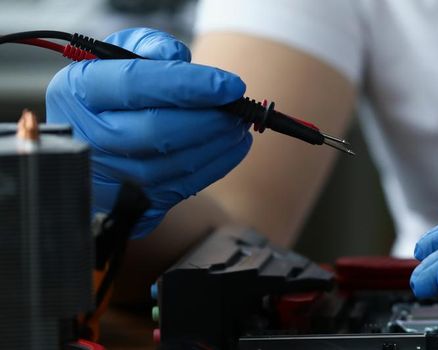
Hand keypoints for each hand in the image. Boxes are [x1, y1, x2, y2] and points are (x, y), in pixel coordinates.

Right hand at [46, 28, 250, 237]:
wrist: (97, 141)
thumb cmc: (115, 91)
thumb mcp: (117, 56)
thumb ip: (147, 46)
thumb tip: (175, 55)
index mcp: (77, 91)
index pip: (134, 84)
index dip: (187, 84)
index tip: (230, 84)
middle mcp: (88, 135)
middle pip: (156, 130)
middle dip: (209, 118)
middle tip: (238, 105)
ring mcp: (111, 174)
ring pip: (174, 161)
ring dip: (219, 141)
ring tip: (239, 121)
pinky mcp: (135, 200)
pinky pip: (185, 184)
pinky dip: (218, 162)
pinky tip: (234, 143)